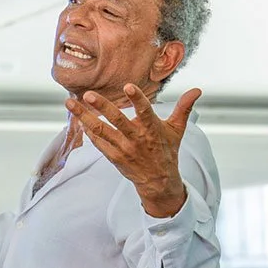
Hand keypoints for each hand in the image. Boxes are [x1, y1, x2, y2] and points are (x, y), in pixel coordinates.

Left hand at [66, 84, 201, 217]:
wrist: (158, 180)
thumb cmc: (167, 150)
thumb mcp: (177, 129)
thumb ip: (184, 108)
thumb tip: (197, 89)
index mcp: (152, 128)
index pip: (144, 111)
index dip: (137, 99)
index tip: (127, 86)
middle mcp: (136, 138)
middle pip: (117, 120)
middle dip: (102, 107)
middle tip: (88, 94)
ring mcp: (123, 148)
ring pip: (100, 130)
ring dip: (84, 117)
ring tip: (70, 104)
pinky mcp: (113, 157)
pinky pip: (98, 143)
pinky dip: (87, 131)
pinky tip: (78, 119)